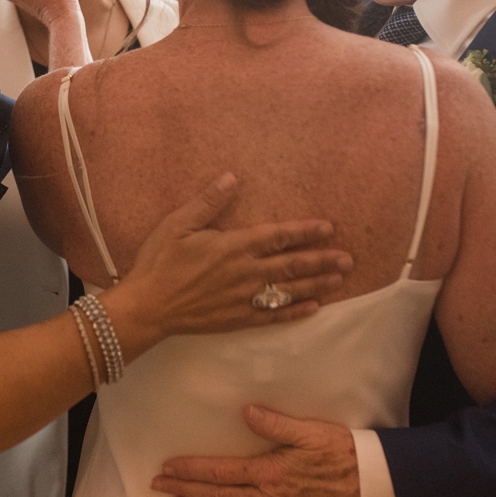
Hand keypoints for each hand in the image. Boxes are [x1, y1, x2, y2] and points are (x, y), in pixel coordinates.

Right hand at [106, 174, 351, 338]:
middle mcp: (246, 273)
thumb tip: (232, 178)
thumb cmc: (159, 262)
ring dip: (316, 284)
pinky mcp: (239, 319)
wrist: (147, 307)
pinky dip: (295, 311)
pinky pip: (274, 316)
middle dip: (322, 260)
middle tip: (348, 258)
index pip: (278, 236)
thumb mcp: (179, 224)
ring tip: (339, 280)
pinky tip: (313, 308)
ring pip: (289, 290)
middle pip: (292, 265)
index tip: (328, 227)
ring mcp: (245, 298)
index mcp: (233, 247)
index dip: (305, 231)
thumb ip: (208, 202)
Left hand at [152, 407, 360, 496]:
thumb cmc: (345, 457)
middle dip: (185, 490)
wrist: (375, 492)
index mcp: (271, 474)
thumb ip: (278, 424)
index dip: (192, 470)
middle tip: (158, 485)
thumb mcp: (313, 433)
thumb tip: (246, 411)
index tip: (168, 467)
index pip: (221, 473)